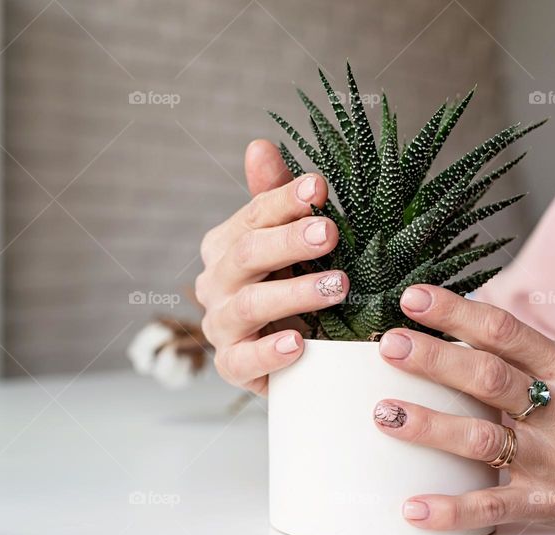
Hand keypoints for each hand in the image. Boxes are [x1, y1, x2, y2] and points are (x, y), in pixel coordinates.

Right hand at [195, 140, 347, 394]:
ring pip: (249, 305)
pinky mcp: (233, 367)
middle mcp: (216, 283)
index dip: (284, 200)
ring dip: (293, 294)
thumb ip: (275, 200)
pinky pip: (243, 361)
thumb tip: (260, 145)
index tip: (319, 187)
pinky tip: (299, 344)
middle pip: (246, 254)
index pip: (252, 216)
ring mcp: (221, 327)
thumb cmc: (290, 287)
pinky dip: (270, 352)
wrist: (291, 356)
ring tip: (338, 286)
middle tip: (330, 233)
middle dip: (289, 241)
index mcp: (226, 245)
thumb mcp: (291, 242)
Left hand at [371, 284, 554, 534]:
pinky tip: (414, 507)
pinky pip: (494, 507)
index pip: (505, 331)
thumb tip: (471, 328)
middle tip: (391, 345)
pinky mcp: (550, 504)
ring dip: (429, 425)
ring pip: (483, 439)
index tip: (415, 298)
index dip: (457, 311)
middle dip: (433, 359)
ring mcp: (554, 460)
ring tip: (386, 412)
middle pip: (488, 378)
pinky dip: (451, 510)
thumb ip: (533, 357)